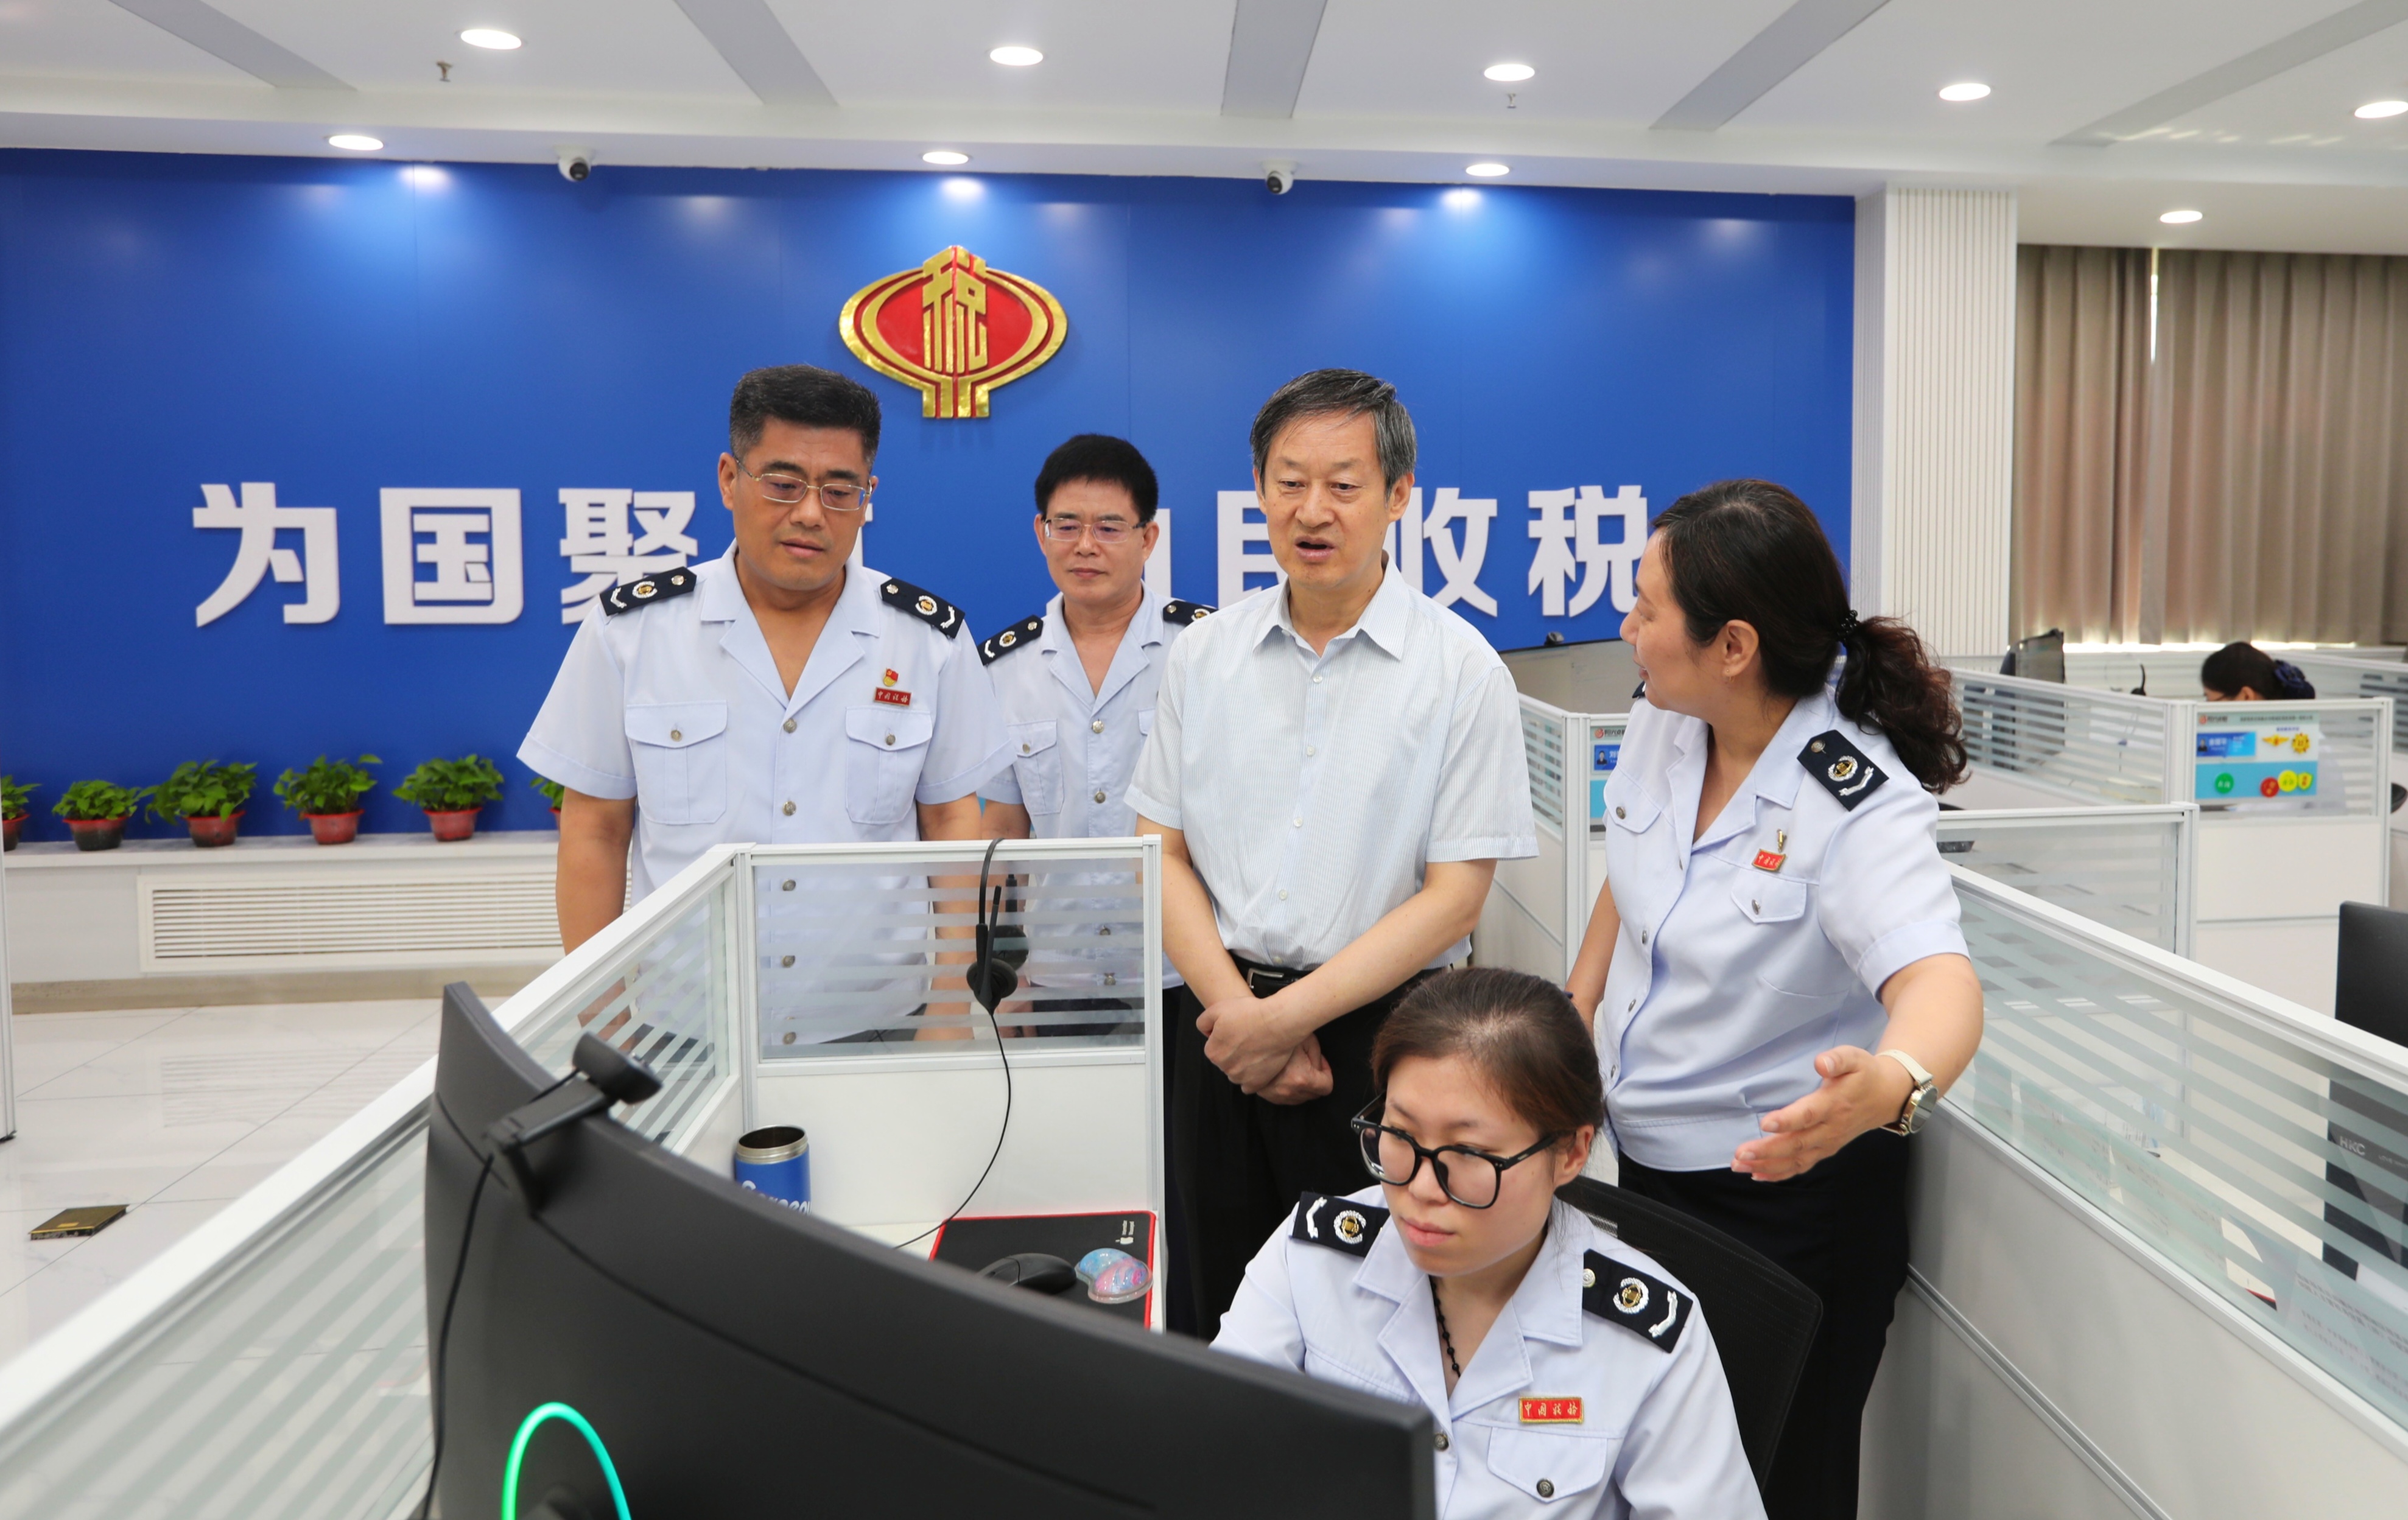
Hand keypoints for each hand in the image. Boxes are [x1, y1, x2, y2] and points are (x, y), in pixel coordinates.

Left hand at [1199, 993, 1304, 1094]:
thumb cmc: (1250, 1014)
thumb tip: (1206, 1034)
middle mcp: (1224, 1067)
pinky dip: (1253, 1078)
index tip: (1237, 1031)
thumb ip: (1203, 1023)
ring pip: (1237, 1073)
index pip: (1214, 1048)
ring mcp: (1241, 1077)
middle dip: (1234, 1052)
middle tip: (1248, 1038)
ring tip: (1256, 1049)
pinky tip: (1259, 1064)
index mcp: (1213, 1052)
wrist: (1278, 1023)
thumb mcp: (1217, 1009)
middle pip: (1226, 1062)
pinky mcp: (1256, 1083)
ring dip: (1243, 1065)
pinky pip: (1249, 1085)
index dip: (1225, 1038)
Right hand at [1254, 1036, 1332, 1104]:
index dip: (1327, 1074)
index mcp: (1302, 1078)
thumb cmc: (1282, 1036)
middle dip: (1316, 1080)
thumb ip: (1318, 1058)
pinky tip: (1285, 1074)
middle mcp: (1289, 1091)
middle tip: (1308, 1063)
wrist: (1253, 1038)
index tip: (1320, 1064)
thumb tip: (1319, 1068)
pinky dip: (1289, 1089)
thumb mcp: (1308, 1040)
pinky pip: (1285, 1099)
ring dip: (1302, 1086)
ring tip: (1295, 1067)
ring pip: (1300, 1099)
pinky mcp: (1266, 1095)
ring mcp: (1276, 1095)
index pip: (1326, 1088)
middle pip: (1314, 1095)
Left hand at [1732, 1046, 1913, 1181]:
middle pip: (1797, 1143)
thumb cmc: (1864, 1075)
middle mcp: (1830, 1128)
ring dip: (1767, 1165)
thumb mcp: (1855, 1058)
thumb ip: (1837, 1059)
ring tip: (1739, 1165)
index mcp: (1834, 1104)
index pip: (1809, 1115)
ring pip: (1796, 1159)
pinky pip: (1802, 1166)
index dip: (1788, 1121)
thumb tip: (1821, 1062)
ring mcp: (1828, 1143)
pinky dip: (1780, 1173)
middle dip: (1767, 1151)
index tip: (1765, 1124)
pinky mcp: (1825, 1150)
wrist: (1886, 1097)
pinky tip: (1758, 1175)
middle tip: (1740, 1153)